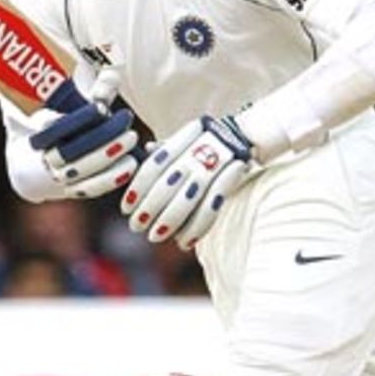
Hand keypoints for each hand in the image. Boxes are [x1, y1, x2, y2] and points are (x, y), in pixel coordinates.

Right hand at [30, 70, 139, 198]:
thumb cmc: (69, 128)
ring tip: (131, 143)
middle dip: (102, 138)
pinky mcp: (74, 191)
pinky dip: (113, 178)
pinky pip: (93, 189)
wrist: (39, 163)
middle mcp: (47, 157)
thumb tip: (112, 77)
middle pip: (72, 150)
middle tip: (126, 124)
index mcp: (42, 133)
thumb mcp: (77, 107)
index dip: (80, 118)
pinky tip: (131, 164)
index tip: (101, 108)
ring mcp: (60, 177)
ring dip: (110, 158)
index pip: (57, 127)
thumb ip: (96, 92)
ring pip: (83, 171)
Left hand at [120, 115, 253, 248]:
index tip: (126, 208)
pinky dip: (197, 227)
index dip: (138, 187)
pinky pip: (212, 207)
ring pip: (188, 197)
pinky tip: (183, 242)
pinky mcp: (232, 177)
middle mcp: (196, 151)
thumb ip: (167, 149)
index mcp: (182, 140)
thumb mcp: (188, 138)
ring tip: (155, 236)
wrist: (248, 133)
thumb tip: (145, 150)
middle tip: (136, 226)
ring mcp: (215, 164)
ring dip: (169, 220)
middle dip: (149, 208)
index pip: (154, 165)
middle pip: (167, 183)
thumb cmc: (210, 141)